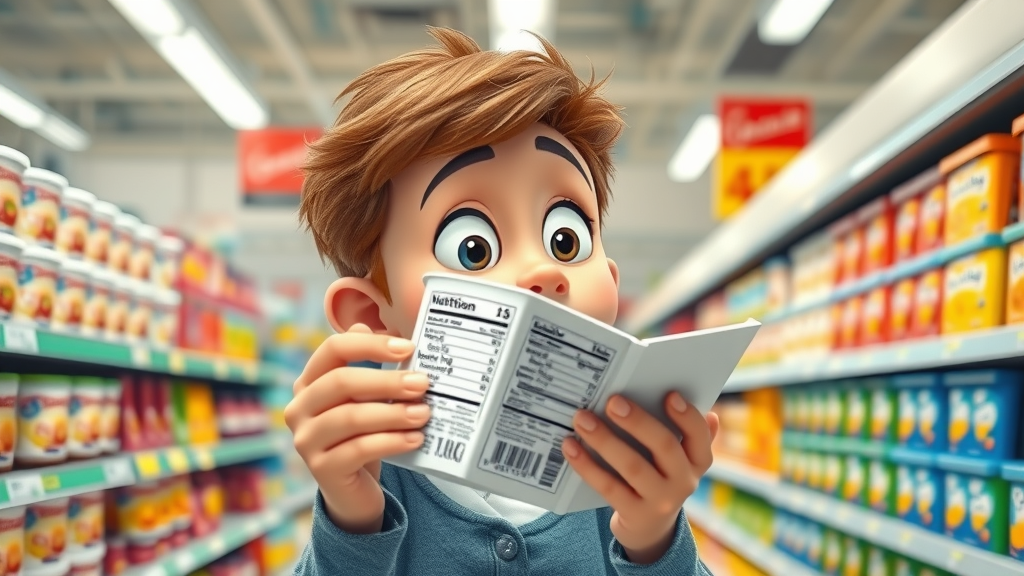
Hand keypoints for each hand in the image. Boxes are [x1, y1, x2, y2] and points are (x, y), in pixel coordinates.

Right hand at [284, 324, 430, 533]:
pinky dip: (391, 441)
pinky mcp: (321, 469)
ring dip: (393, 413)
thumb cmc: (361, 434)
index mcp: (309, 382)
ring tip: (424, 413)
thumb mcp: (365, 399)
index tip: (408, 348)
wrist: (352, 489)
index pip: (333, 349)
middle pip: (341, 382)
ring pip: (351, 417)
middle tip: (423, 383)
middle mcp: (299, 408)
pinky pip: (359, 449)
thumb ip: (367, 366)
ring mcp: (306, 440)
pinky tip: (415, 439)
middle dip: (387, 381)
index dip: (370, 345)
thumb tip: (368, 328)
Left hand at [561, 392, 718, 564]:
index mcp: (696, 462)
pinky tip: (570, 447)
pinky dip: (587, 465)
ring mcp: (661, 501)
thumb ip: (684, 434)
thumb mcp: (676, 460)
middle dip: (638, 422)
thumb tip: (692, 403)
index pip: (699, 437)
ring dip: (605, 440)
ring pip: (632, 466)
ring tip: (582, 419)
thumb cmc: (659, 477)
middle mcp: (684, 482)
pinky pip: (608, 487)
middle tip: (612, 402)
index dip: (688, 416)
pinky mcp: (634, 514)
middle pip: (664, 446)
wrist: (649, 528)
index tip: (669, 395)